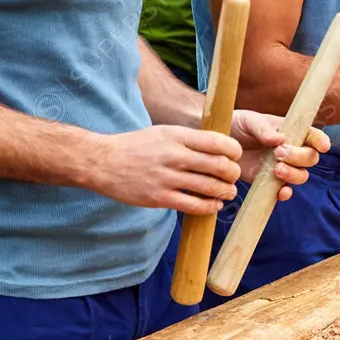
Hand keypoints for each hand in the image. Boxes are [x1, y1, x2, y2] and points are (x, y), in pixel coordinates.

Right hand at [84, 126, 243, 215]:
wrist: (103, 162)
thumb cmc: (137, 146)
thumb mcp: (164, 132)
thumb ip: (190, 140)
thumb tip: (221, 148)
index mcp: (177, 136)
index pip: (217, 142)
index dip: (234, 151)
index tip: (236, 156)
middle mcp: (174, 155)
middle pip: (219, 166)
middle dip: (233, 174)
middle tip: (233, 177)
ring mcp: (166, 178)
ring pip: (209, 187)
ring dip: (225, 192)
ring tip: (228, 192)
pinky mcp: (159, 198)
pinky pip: (193, 205)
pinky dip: (209, 207)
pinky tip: (213, 206)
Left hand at [229, 110, 330, 200]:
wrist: (220, 145)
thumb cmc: (239, 126)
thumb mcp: (249, 121)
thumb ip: (263, 129)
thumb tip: (279, 139)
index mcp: (291, 131)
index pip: (312, 136)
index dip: (321, 141)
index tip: (322, 146)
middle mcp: (292, 150)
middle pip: (311, 158)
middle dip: (300, 157)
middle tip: (279, 153)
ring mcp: (283, 167)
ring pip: (302, 175)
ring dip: (294, 175)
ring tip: (276, 169)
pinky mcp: (271, 182)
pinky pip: (285, 191)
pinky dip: (285, 193)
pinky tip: (280, 191)